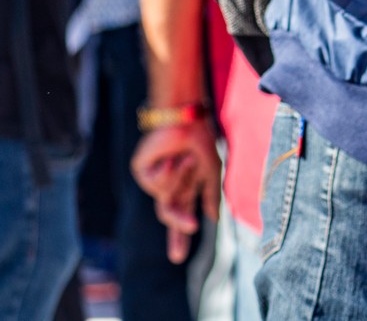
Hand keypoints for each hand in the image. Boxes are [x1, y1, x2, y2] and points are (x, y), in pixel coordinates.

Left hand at [131, 121, 220, 263]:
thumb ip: (211, 195)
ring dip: (180, 178)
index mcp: (185, 186)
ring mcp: (154, 179)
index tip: (177, 258)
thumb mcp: (212, 170)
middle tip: (188, 236)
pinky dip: (166, 172)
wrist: (183, 118)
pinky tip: (170, 158)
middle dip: (177, 226)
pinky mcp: (142, 170)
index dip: (178, 236)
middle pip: (168, 214)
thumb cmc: (200, 140)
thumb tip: (214, 220)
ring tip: (185, 158)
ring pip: (165, 197)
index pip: (181, 214)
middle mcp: (169, 185)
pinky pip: (154, 184)